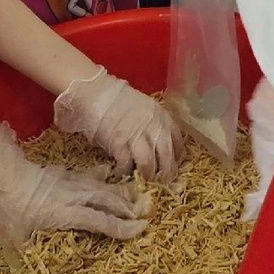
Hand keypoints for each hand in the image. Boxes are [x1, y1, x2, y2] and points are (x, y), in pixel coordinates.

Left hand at [0, 122, 147, 250]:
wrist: (5, 174)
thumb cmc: (10, 209)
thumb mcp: (14, 238)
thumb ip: (25, 256)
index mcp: (66, 214)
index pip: (100, 221)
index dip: (121, 227)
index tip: (139, 230)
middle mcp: (74, 197)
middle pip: (108, 201)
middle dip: (127, 209)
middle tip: (144, 217)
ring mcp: (71, 182)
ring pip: (102, 187)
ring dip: (120, 193)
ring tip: (135, 200)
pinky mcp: (66, 173)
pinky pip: (90, 175)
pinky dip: (103, 178)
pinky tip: (111, 175)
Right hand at [55, 70, 181, 179]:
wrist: (95, 92)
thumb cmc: (118, 99)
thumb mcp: (144, 107)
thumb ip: (153, 124)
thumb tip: (157, 145)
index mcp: (162, 116)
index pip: (178, 141)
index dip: (177, 156)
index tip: (174, 164)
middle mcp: (153, 126)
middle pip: (166, 156)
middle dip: (166, 173)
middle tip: (163, 182)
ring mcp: (136, 135)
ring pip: (149, 163)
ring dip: (147, 175)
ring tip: (144, 181)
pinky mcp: (119, 143)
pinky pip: (126, 164)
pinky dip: (125, 171)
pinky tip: (122, 173)